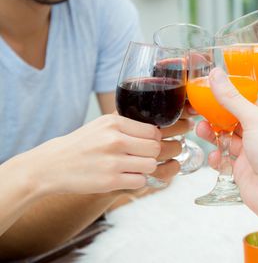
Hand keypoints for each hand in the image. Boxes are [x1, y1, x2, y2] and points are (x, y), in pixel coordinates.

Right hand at [15, 114, 162, 195]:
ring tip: (133, 167)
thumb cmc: (82, 144)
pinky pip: (140, 181)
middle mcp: (114, 140)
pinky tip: (125, 176)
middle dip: (152, 154)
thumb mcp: (102, 125)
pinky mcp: (110, 180)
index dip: (153, 139)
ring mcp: (112, 161)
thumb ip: (128, 124)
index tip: (146, 143)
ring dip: (145, 168)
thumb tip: (157, 129)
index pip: (153, 131)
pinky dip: (136, 180)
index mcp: (114, 123)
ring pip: (151, 165)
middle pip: (155, 148)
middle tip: (141, 156)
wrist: (53, 165)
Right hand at [195, 68, 257, 217]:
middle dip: (215, 117)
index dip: (228, 98)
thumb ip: (232, 98)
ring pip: (226, 139)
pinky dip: (216, 157)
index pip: (246, 103)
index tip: (209, 91)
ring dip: (212, 135)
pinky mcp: (242, 169)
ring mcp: (251, 153)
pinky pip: (224, 159)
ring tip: (201, 130)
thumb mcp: (254, 120)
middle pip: (233, 120)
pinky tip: (215, 157)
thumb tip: (217, 75)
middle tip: (200, 112)